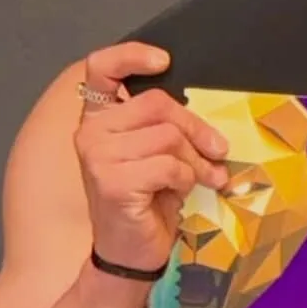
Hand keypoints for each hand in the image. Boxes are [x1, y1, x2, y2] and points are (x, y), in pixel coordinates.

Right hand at [73, 42, 228, 271]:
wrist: (129, 252)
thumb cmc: (146, 199)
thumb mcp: (155, 152)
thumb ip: (163, 124)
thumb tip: (202, 112)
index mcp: (98, 118)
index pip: (101, 67)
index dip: (132, 54)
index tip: (164, 61)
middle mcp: (90, 132)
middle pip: (156, 103)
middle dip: (195, 128)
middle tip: (216, 150)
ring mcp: (97, 157)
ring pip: (167, 135)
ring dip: (195, 159)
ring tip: (202, 176)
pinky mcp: (111, 182)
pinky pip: (167, 165)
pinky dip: (185, 179)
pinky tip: (181, 193)